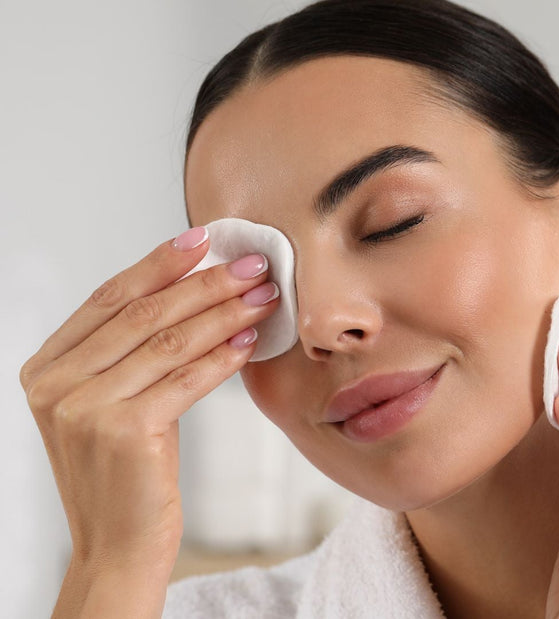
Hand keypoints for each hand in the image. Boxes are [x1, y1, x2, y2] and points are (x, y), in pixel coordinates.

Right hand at [19, 228, 280, 588]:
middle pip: (142, 314)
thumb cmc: (127, 474)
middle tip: (253, 265)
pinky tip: (249, 342)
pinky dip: (222, 357)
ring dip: (224, 313)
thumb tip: (195, 290)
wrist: (119, 547)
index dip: (158, 264)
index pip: (108, 299)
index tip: (202, 238)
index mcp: (45, 369)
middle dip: (204, 283)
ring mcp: (83, 407)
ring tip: (263, 297)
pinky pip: (186, 378)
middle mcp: (55, 384)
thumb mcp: (115, 404)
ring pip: (169, 341)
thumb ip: (132, 354)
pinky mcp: (122, 430)